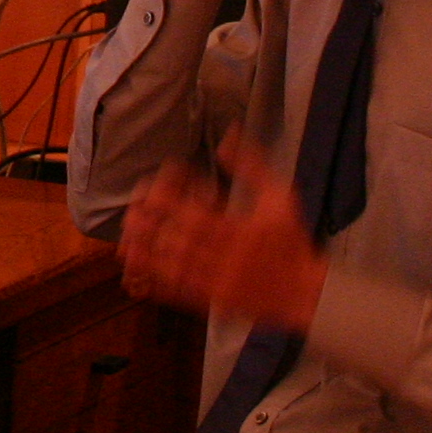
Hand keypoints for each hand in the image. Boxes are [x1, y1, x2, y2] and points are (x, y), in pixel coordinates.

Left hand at [120, 138, 326, 329]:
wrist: (303, 292)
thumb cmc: (292, 241)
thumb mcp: (280, 195)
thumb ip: (252, 164)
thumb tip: (229, 133)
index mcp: (238, 231)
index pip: (194, 212)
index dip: (169, 198)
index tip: (155, 184)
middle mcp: (222, 257)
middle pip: (177, 239)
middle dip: (151, 223)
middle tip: (133, 205)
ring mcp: (214, 281)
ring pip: (172, 265)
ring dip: (146, 248)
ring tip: (128, 231)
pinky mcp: (209, 300)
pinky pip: (177, 290)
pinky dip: (155, 276)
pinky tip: (138, 264)